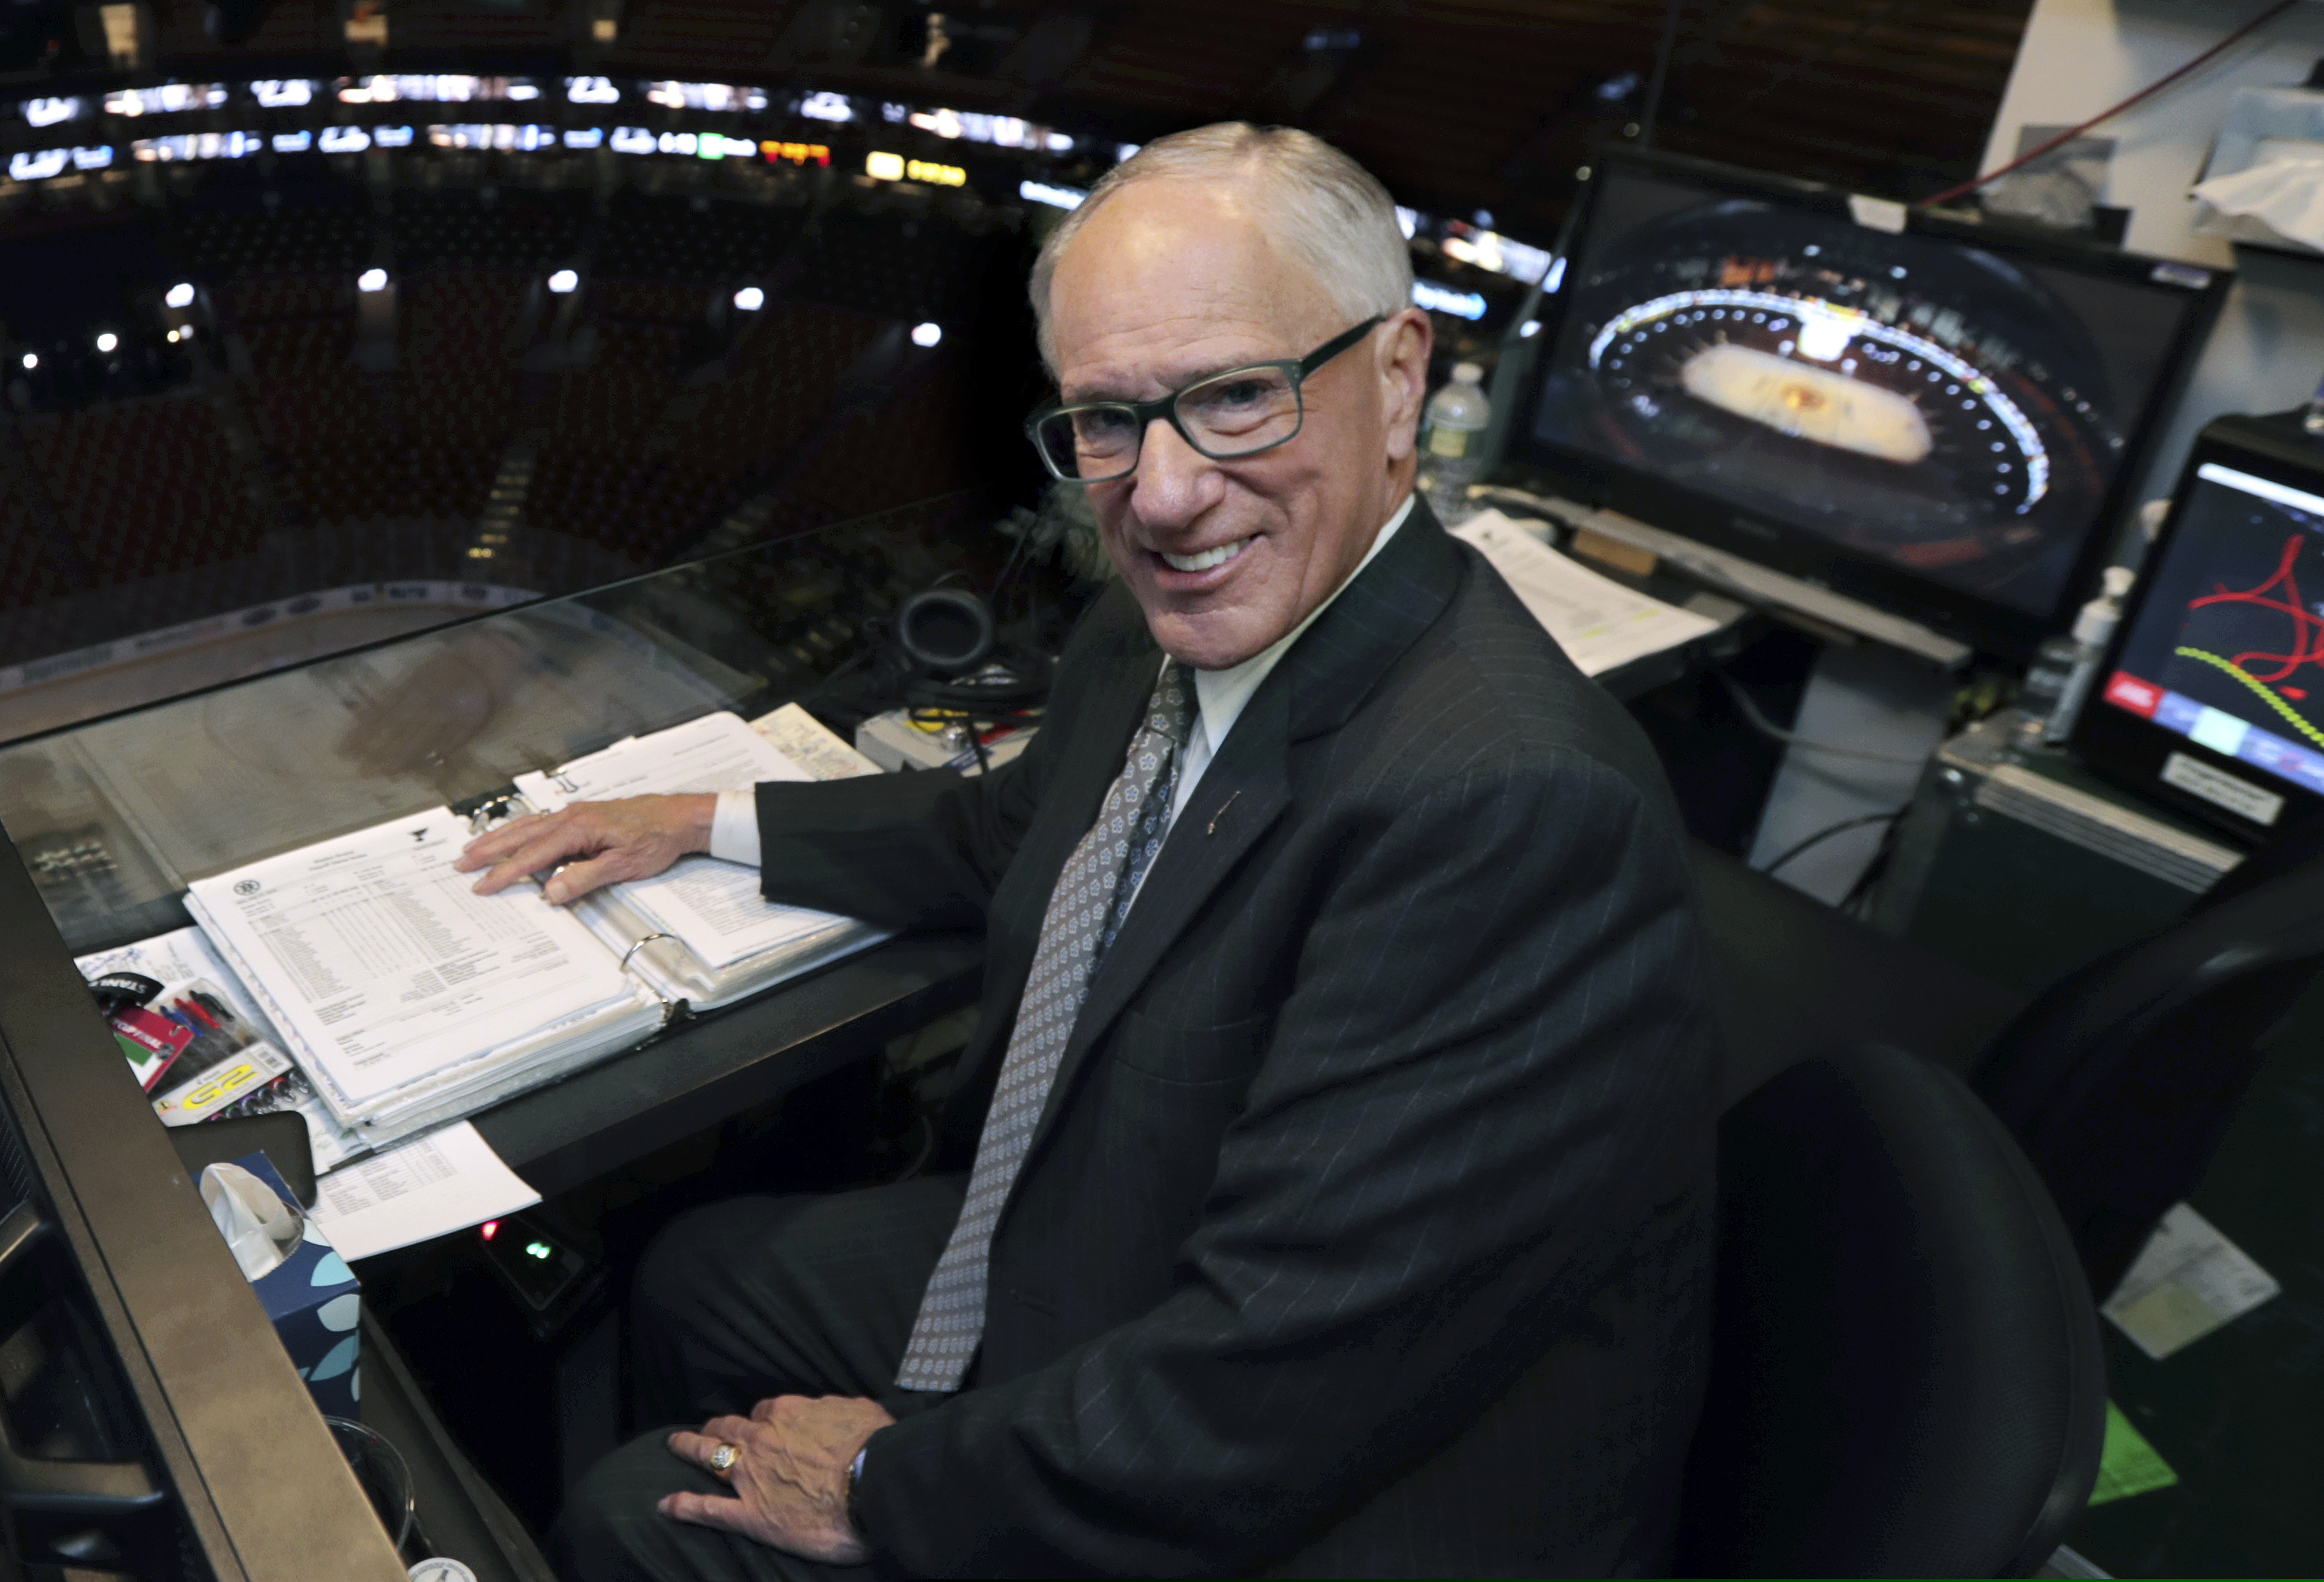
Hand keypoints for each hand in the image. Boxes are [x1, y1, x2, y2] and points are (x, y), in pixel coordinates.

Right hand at [455, 793, 717, 903]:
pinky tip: (513, 834)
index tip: (482, 885)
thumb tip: (553, 892)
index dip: (504, 872)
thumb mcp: (623, 865)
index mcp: (578, 829)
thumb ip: (585, 878)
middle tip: (460, 863)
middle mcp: (571, 817)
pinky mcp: (583, 815)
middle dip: (488, 850)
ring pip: (528, 826)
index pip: (532, 855)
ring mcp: (576, 814)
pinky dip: (520, 830)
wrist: (679, 817)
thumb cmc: (656, 838)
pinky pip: (541, 822)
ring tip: (474, 847)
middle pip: (521, 836)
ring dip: (499, 837)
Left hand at [662, 1395, 894, 1563]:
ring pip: (710, 1456)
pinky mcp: (750, 1515)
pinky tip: (666, 1505)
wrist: (873, 1486)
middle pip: (728, 1427)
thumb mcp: (862, 1412)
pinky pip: (708, 1509)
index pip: (765, 1410)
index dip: (762, 1417)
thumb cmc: (875, 1447)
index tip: (763, 1423)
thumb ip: (837, 1410)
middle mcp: (762, 1440)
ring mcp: (751, 1477)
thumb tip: (834, 1412)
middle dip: (716, 1426)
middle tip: (708, 1429)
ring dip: (690, 1448)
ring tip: (675, 1445)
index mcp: (789, 1413)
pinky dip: (684, 1506)